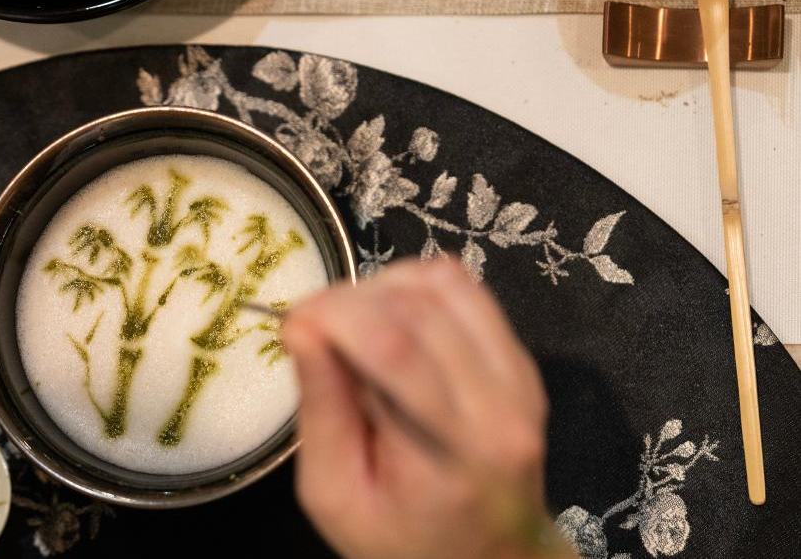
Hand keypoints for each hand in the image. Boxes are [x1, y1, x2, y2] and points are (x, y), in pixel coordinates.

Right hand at [282, 259, 573, 558]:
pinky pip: (467, 291)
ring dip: (382, 287)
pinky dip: (416, 287)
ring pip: (444, 285)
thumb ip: (322, 411)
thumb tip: (301, 327)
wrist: (491, 558)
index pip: (394, 349)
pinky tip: (389, 317)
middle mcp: (501, 406)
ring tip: (350, 322)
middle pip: (418, 309)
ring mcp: (520, 377)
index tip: (293, 323)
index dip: (334, 315)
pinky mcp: (522, 360)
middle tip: (310, 323)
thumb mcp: (336, 495)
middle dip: (348, 299)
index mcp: (454, 453)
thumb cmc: (402, 538)